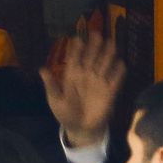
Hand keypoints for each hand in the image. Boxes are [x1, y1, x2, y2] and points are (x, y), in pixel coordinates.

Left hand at [40, 31, 125, 147]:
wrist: (80, 128)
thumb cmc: (65, 113)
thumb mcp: (55, 100)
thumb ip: (51, 85)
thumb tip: (41, 69)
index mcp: (72, 76)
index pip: (75, 59)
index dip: (76, 49)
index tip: (77, 38)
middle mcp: (87, 76)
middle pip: (91, 57)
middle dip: (93, 46)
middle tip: (95, 34)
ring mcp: (99, 82)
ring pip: (104, 64)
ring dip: (107, 54)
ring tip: (110, 42)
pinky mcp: (110, 91)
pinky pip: (116, 79)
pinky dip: (118, 72)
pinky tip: (120, 64)